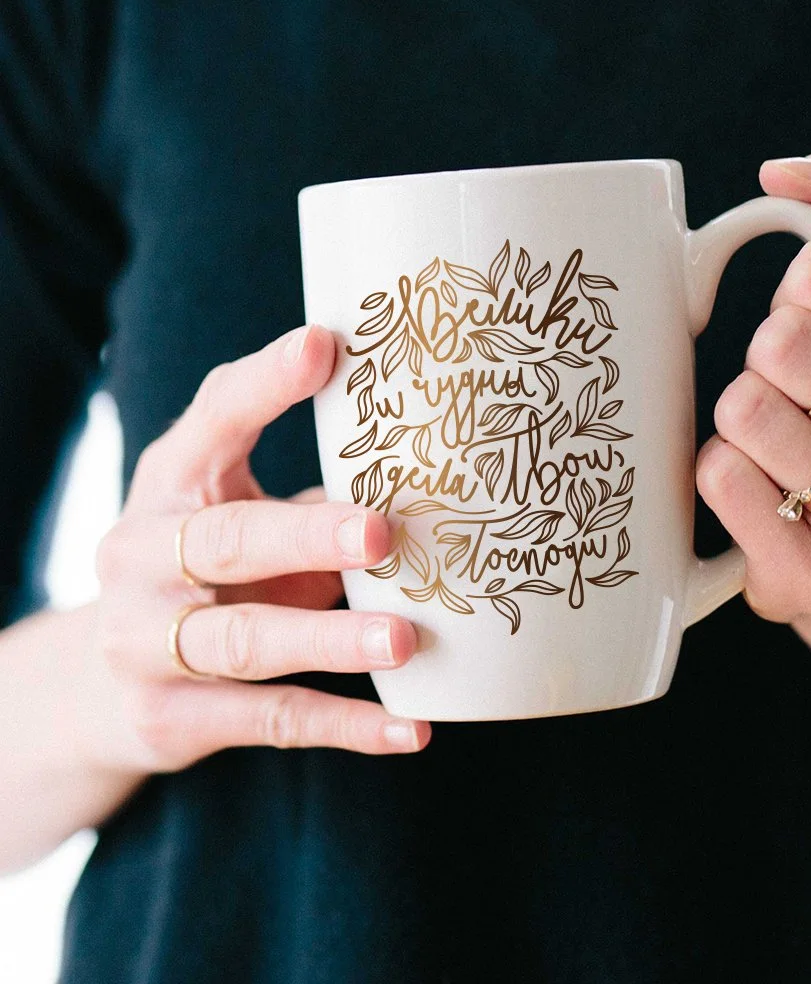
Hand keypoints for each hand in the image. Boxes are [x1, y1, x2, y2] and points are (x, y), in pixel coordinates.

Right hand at [89, 324, 431, 772]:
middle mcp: (143, 556)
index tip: (325, 346)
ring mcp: (146, 642)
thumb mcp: (236, 509)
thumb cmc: (206, 570)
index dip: (265, 384)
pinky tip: (409, 729)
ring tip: (406, 640)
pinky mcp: (171, 717)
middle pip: (225, 541)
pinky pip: (268, 720)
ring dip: (329, 639)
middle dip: (305, 535)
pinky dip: (344, 726)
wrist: (106, 683)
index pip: (211, 420)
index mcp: (170, 484)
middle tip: (382, 531)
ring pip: (244, 641)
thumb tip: (439, 457)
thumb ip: (312, 488)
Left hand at [696, 135, 810, 621]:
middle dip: (766, 354)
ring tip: (780, 439)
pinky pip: (719, 480)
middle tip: (795, 388)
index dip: (798, 289)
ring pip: (744, 413)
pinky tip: (760, 487)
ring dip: (739, 413)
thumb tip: (782, 172)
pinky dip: (716, 468)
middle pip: (781, 345)